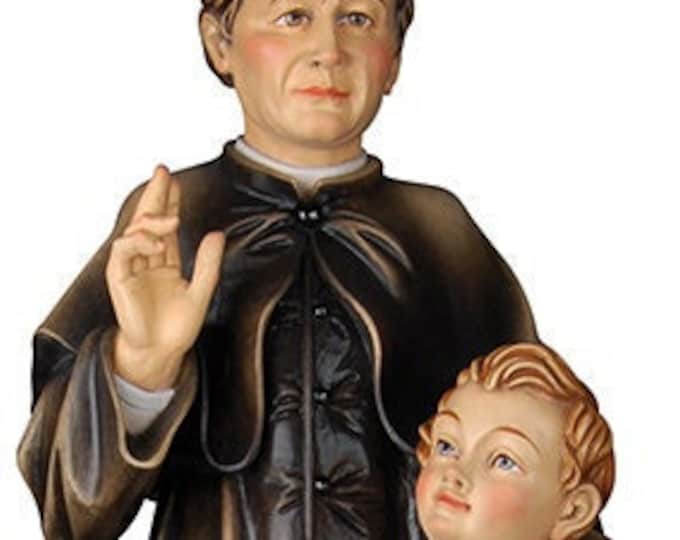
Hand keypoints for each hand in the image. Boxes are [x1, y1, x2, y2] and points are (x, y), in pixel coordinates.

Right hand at [106, 165, 225, 389]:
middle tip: (162, 171)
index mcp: (166, 262)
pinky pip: (122, 252)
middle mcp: (147, 261)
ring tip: (171, 219)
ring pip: (134, 231)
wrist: (162, 351)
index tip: (175, 181)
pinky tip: (155, 242)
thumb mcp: (202, 290)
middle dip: (155, 195)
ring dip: (151, 220)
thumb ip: (209, 263)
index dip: (171, 202)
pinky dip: (136, 242)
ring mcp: (132, 269)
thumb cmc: (178, 326)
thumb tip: (218, 233)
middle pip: (148, 220)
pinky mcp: (120, 279)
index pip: (167, 225)